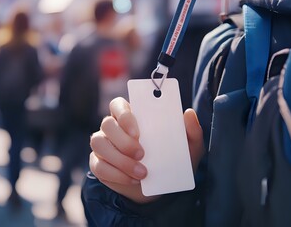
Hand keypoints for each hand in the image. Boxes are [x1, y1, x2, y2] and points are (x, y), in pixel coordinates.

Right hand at [89, 97, 203, 203]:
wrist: (161, 187)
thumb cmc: (172, 159)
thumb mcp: (188, 148)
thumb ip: (192, 131)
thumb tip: (188, 113)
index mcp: (131, 116)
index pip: (118, 105)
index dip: (124, 115)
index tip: (138, 132)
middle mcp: (113, 128)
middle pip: (107, 124)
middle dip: (123, 140)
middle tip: (142, 154)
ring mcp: (104, 145)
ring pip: (99, 144)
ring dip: (119, 160)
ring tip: (141, 172)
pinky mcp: (98, 164)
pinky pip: (98, 167)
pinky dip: (116, 175)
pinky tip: (133, 180)